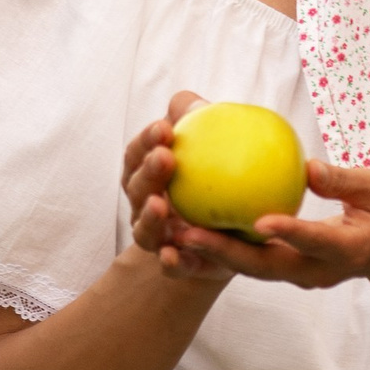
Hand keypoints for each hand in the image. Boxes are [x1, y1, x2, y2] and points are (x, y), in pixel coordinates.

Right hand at [123, 93, 235, 287]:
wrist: (232, 236)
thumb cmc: (215, 180)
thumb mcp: (212, 148)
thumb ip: (200, 124)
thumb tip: (199, 104)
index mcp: (148, 175)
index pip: (138, 154)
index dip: (146, 141)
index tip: (164, 128)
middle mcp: (146, 206)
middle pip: (137, 189)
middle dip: (147, 172)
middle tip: (165, 157)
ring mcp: (158, 237)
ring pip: (144, 229)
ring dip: (149, 217)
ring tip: (161, 206)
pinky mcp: (178, 264)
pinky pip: (170, 266)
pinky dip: (169, 261)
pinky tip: (173, 254)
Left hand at [147, 153, 369, 297]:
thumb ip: (347, 181)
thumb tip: (307, 166)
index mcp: (348, 250)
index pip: (314, 242)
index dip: (288, 232)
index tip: (260, 220)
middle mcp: (318, 270)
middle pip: (267, 265)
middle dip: (225, 253)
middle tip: (187, 231)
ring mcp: (302, 274)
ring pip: (252, 268)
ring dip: (212, 255)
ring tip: (173, 233)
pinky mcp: (289, 268)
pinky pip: (252, 261)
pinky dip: (222, 249)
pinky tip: (189, 226)